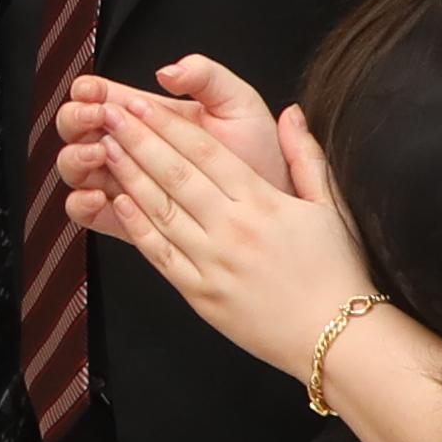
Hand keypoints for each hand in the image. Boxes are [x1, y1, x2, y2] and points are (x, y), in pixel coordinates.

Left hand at [66, 54, 358, 369]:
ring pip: (160, 210)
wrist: (336, 338)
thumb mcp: (331, 206)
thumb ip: (306, 156)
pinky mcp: (200, 294)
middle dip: (137, 139)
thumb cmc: (338, 272)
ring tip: (103, 148)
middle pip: (174, 174)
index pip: (204, 151)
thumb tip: (292, 112)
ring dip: (128, 176)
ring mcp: (213, 263)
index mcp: (263, 202)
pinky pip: (161, 254)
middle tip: (109, 114)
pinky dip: (137, 226)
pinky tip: (117, 201)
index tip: (140, 103)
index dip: (168, 124)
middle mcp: (232, 228)